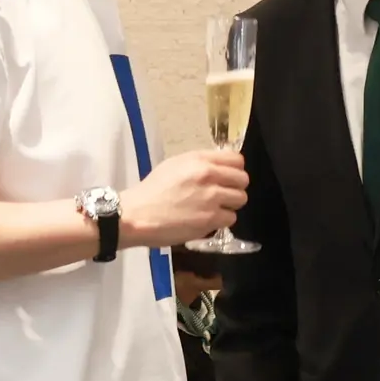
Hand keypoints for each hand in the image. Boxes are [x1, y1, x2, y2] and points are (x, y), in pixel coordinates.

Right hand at [120, 149, 247, 249]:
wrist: (136, 215)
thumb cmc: (152, 191)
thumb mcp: (175, 165)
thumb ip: (200, 164)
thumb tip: (219, 167)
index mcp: (199, 160)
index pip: (236, 159)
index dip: (235, 170)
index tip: (228, 177)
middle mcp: (209, 175)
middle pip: (243, 180)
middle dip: (235, 188)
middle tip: (222, 195)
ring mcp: (212, 197)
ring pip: (240, 199)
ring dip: (229, 205)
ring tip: (214, 208)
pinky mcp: (211, 218)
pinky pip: (230, 218)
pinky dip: (221, 221)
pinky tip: (208, 220)